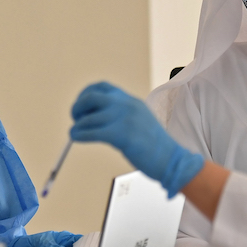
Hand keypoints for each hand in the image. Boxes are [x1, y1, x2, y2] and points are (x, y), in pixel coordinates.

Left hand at [70, 82, 203, 195]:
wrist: (171, 159)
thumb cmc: (155, 145)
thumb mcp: (139, 120)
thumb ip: (121, 115)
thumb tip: (95, 118)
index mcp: (131, 100)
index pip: (102, 87)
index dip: (86, 93)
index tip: (81, 105)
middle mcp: (126, 105)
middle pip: (91, 97)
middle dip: (78, 107)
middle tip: (75, 119)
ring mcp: (123, 119)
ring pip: (88, 117)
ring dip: (77, 125)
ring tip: (74, 133)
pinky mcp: (120, 135)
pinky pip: (91, 132)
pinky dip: (79, 134)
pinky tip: (77, 138)